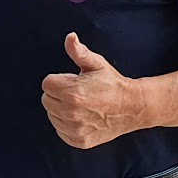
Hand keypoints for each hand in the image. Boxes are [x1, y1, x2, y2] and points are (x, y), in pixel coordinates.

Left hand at [41, 33, 150, 148]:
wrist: (132, 107)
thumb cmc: (112, 83)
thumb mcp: (96, 64)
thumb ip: (79, 51)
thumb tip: (70, 38)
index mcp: (71, 92)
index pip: (47, 84)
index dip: (59, 80)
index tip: (73, 81)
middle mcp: (71, 113)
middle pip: (46, 100)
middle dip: (58, 94)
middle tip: (78, 92)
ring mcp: (75, 129)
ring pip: (52, 116)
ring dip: (61, 110)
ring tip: (82, 105)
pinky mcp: (79, 140)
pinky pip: (60, 130)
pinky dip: (67, 124)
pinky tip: (82, 117)